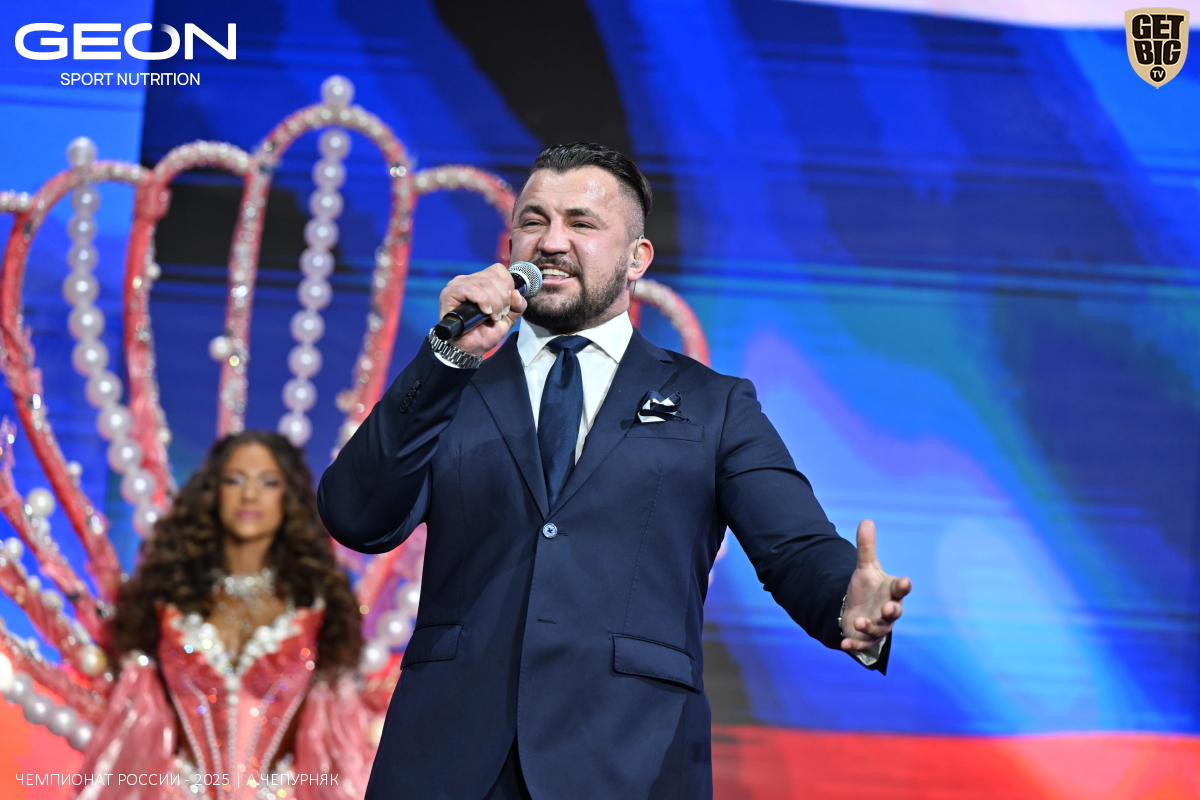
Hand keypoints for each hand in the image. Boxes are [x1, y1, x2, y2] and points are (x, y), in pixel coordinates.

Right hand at [438, 263, 527, 356]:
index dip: (507, 285)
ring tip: (493, 316)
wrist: (469, 348)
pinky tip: (485, 312)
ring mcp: (458, 285)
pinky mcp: (449, 293)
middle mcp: (469, 279)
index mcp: (482, 281)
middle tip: (501, 314)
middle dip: (502, 297)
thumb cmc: (485, 332)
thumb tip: (517, 293)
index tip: (508, 305)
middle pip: (492, 277)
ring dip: (494, 301)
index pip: (498, 270)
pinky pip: (470, 289)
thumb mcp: (508, 319)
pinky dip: (482, 301)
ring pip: (483, 283)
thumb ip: (517, 306)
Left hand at [840, 519, 910, 652]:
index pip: (900, 588)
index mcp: (891, 592)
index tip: (904, 581)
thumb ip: (866, 548)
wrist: (858, 609)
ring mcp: (878, 626)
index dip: (903, 586)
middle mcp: (888, 610)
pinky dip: (854, 645)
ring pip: (878, 629)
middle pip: (894, 612)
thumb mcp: (865, 567)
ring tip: (860, 622)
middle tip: (888, 608)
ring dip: (870, 626)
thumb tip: (866, 520)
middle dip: (892, 611)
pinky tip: (844, 644)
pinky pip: (862, 644)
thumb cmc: (868, 588)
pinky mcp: (865, 638)